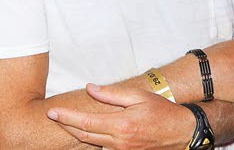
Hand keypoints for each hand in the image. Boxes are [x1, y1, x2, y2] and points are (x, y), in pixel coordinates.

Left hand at [47, 83, 194, 148]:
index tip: (52, 112)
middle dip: (66, 125)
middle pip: (84, 136)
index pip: (86, 123)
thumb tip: (91, 89)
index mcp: (121, 126)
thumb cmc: (161, 111)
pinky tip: (86, 132)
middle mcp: (119, 143)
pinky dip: (93, 141)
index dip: (66, 117)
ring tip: (65, 121)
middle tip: (52, 115)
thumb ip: (112, 94)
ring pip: (92, 145)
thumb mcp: (138, 96)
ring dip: (77, 134)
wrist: (182, 133)